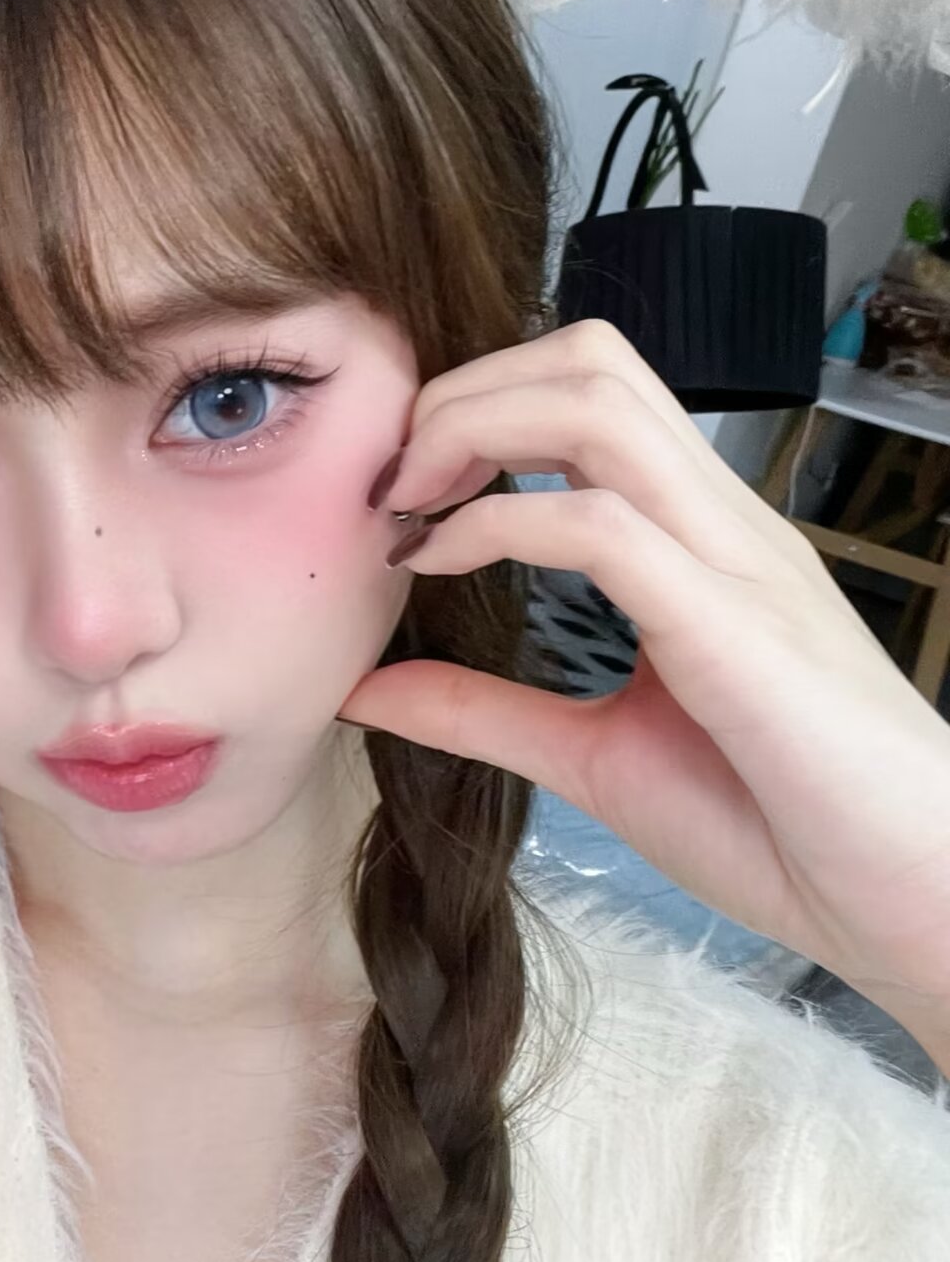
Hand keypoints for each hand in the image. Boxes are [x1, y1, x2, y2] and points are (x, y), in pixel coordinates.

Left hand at [337, 319, 949, 1037]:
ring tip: (410, 504)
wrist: (917, 904)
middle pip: (588, 357)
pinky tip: (441, 564)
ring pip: (598, 402)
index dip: (476, 403)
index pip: (588, 388)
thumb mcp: (596, 761)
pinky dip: (497, 524)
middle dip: (465, 388)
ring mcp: (735, 563)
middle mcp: (720, 524)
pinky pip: (604, 525)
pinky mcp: (736, 628)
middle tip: (392, 478)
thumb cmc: (783, 830)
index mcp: (697, 539)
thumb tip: (366, 687)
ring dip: (475, 428)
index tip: (400, 486)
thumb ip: (484, 715)